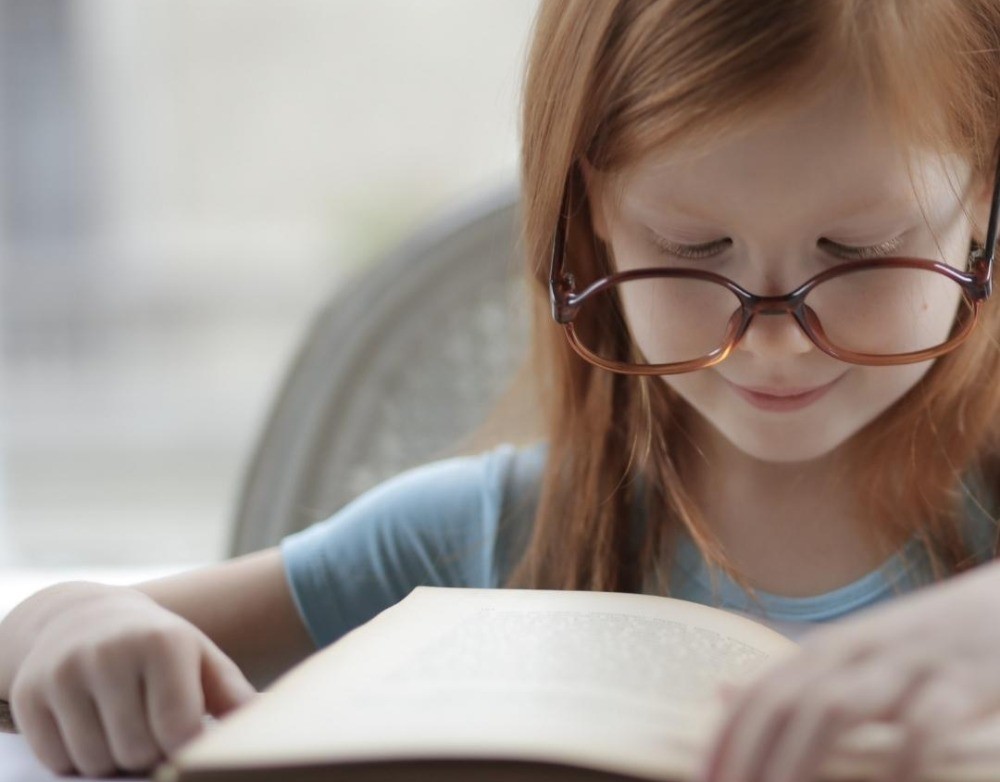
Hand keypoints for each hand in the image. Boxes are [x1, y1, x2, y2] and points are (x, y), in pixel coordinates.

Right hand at [3, 583, 255, 777]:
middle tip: (151, 731)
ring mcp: (64, 672)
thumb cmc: (157, 646)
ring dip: (112, 759)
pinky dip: (76, 758)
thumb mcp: (199, 657)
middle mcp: (110, 652)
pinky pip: (57, 761)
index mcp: (163, 643)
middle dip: (148, 754)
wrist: (82, 616)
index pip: (177, 731)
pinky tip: (88, 725)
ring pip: (94, 761)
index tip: (188, 744)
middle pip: (135, 751)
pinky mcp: (28, 693)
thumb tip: (270, 720)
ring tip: (122, 727)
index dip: (186, 750)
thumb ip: (232, 694)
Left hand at [697, 561, 999, 781]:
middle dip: (751, 756)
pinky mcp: (964, 681)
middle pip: (785, 702)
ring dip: (800, 761)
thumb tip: (719, 695)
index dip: (727, 738)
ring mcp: (909, 662)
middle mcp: (859, 650)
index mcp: (830, 648)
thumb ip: (798, 677)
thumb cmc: (930, 641)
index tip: (705, 779)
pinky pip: (923, 727)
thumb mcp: (858, 651)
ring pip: (835, 708)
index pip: (760, 693)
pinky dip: (897, 765)